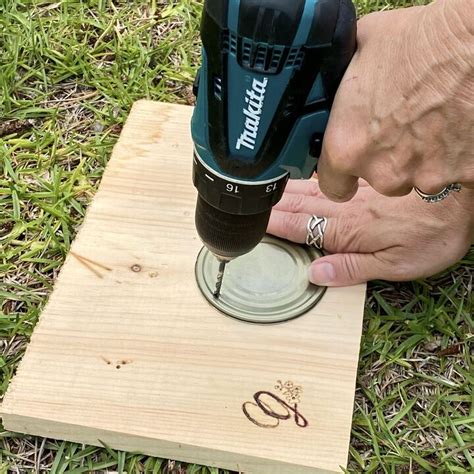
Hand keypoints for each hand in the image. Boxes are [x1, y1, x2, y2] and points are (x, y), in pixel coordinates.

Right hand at [267, 180, 473, 285]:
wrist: (463, 197)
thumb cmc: (433, 234)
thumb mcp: (396, 265)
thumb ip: (352, 268)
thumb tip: (315, 274)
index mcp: (347, 232)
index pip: (299, 228)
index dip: (274, 227)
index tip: (252, 226)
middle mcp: (345, 209)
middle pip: (298, 206)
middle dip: (271, 207)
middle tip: (248, 206)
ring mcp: (354, 193)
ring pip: (309, 191)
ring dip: (284, 192)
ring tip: (264, 191)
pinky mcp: (366, 182)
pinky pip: (329, 179)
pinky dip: (308, 179)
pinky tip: (300, 177)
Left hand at [318, 0, 473, 201]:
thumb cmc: (418, 42)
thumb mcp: (360, 53)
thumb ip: (343, 85)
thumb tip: (338, 80)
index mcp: (348, 150)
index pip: (333, 187)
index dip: (342, 179)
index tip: (351, 169)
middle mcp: (384, 173)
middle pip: (383, 179)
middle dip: (391, 158)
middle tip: (404, 123)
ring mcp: (426, 178)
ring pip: (420, 176)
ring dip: (424, 157)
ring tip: (435, 119)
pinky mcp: (465, 175)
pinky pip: (456, 172)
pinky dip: (457, 155)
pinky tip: (459, 124)